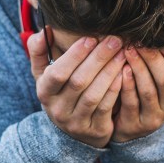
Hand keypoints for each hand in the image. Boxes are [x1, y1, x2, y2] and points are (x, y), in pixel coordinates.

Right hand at [28, 30, 125, 147]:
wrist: (71, 131)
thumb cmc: (60, 92)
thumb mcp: (44, 75)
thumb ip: (39, 52)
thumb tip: (44, 31)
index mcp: (45, 92)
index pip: (57, 73)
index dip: (74, 55)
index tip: (91, 38)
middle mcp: (58, 110)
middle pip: (79, 82)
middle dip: (98, 58)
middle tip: (115, 40)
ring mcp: (76, 123)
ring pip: (94, 95)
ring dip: (109, 72)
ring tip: (122, 53)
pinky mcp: (95, 131)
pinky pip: (106, 108)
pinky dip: (116, 89)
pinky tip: (125, 72)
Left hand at [111, 45, 163, 142]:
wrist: (130, 129)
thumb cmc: (142, 92)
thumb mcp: (157, 76)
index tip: (155, 35)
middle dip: (152, 57)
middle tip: (137, 40)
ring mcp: (153, 117)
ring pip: (149, 90)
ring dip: (138, 68)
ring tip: (127, 51)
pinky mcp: (135, 125)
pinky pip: (131, 104)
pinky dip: (126, 86)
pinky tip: (120, 71)